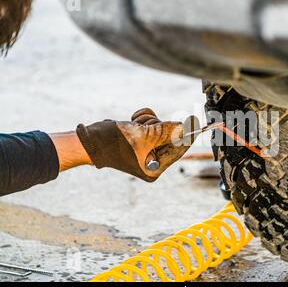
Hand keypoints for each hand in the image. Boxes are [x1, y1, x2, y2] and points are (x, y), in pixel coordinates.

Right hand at [76, 108, 199, 181]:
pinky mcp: (140, 139)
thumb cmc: (114, 142)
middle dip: (159, 126)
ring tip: (135, 124)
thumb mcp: (144, 136)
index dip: (188, 135)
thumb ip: (167, 131)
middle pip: (170, 137)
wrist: (88, 139)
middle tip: (147, 125)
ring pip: (160, 127)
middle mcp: (152, 160)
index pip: (179, 149)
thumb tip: (187, 125)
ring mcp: (146, 150)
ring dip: (149, 121)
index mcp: (155, 167)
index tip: (199, 121)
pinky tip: (133, 120)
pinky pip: (151, 124)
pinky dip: (144, 119)